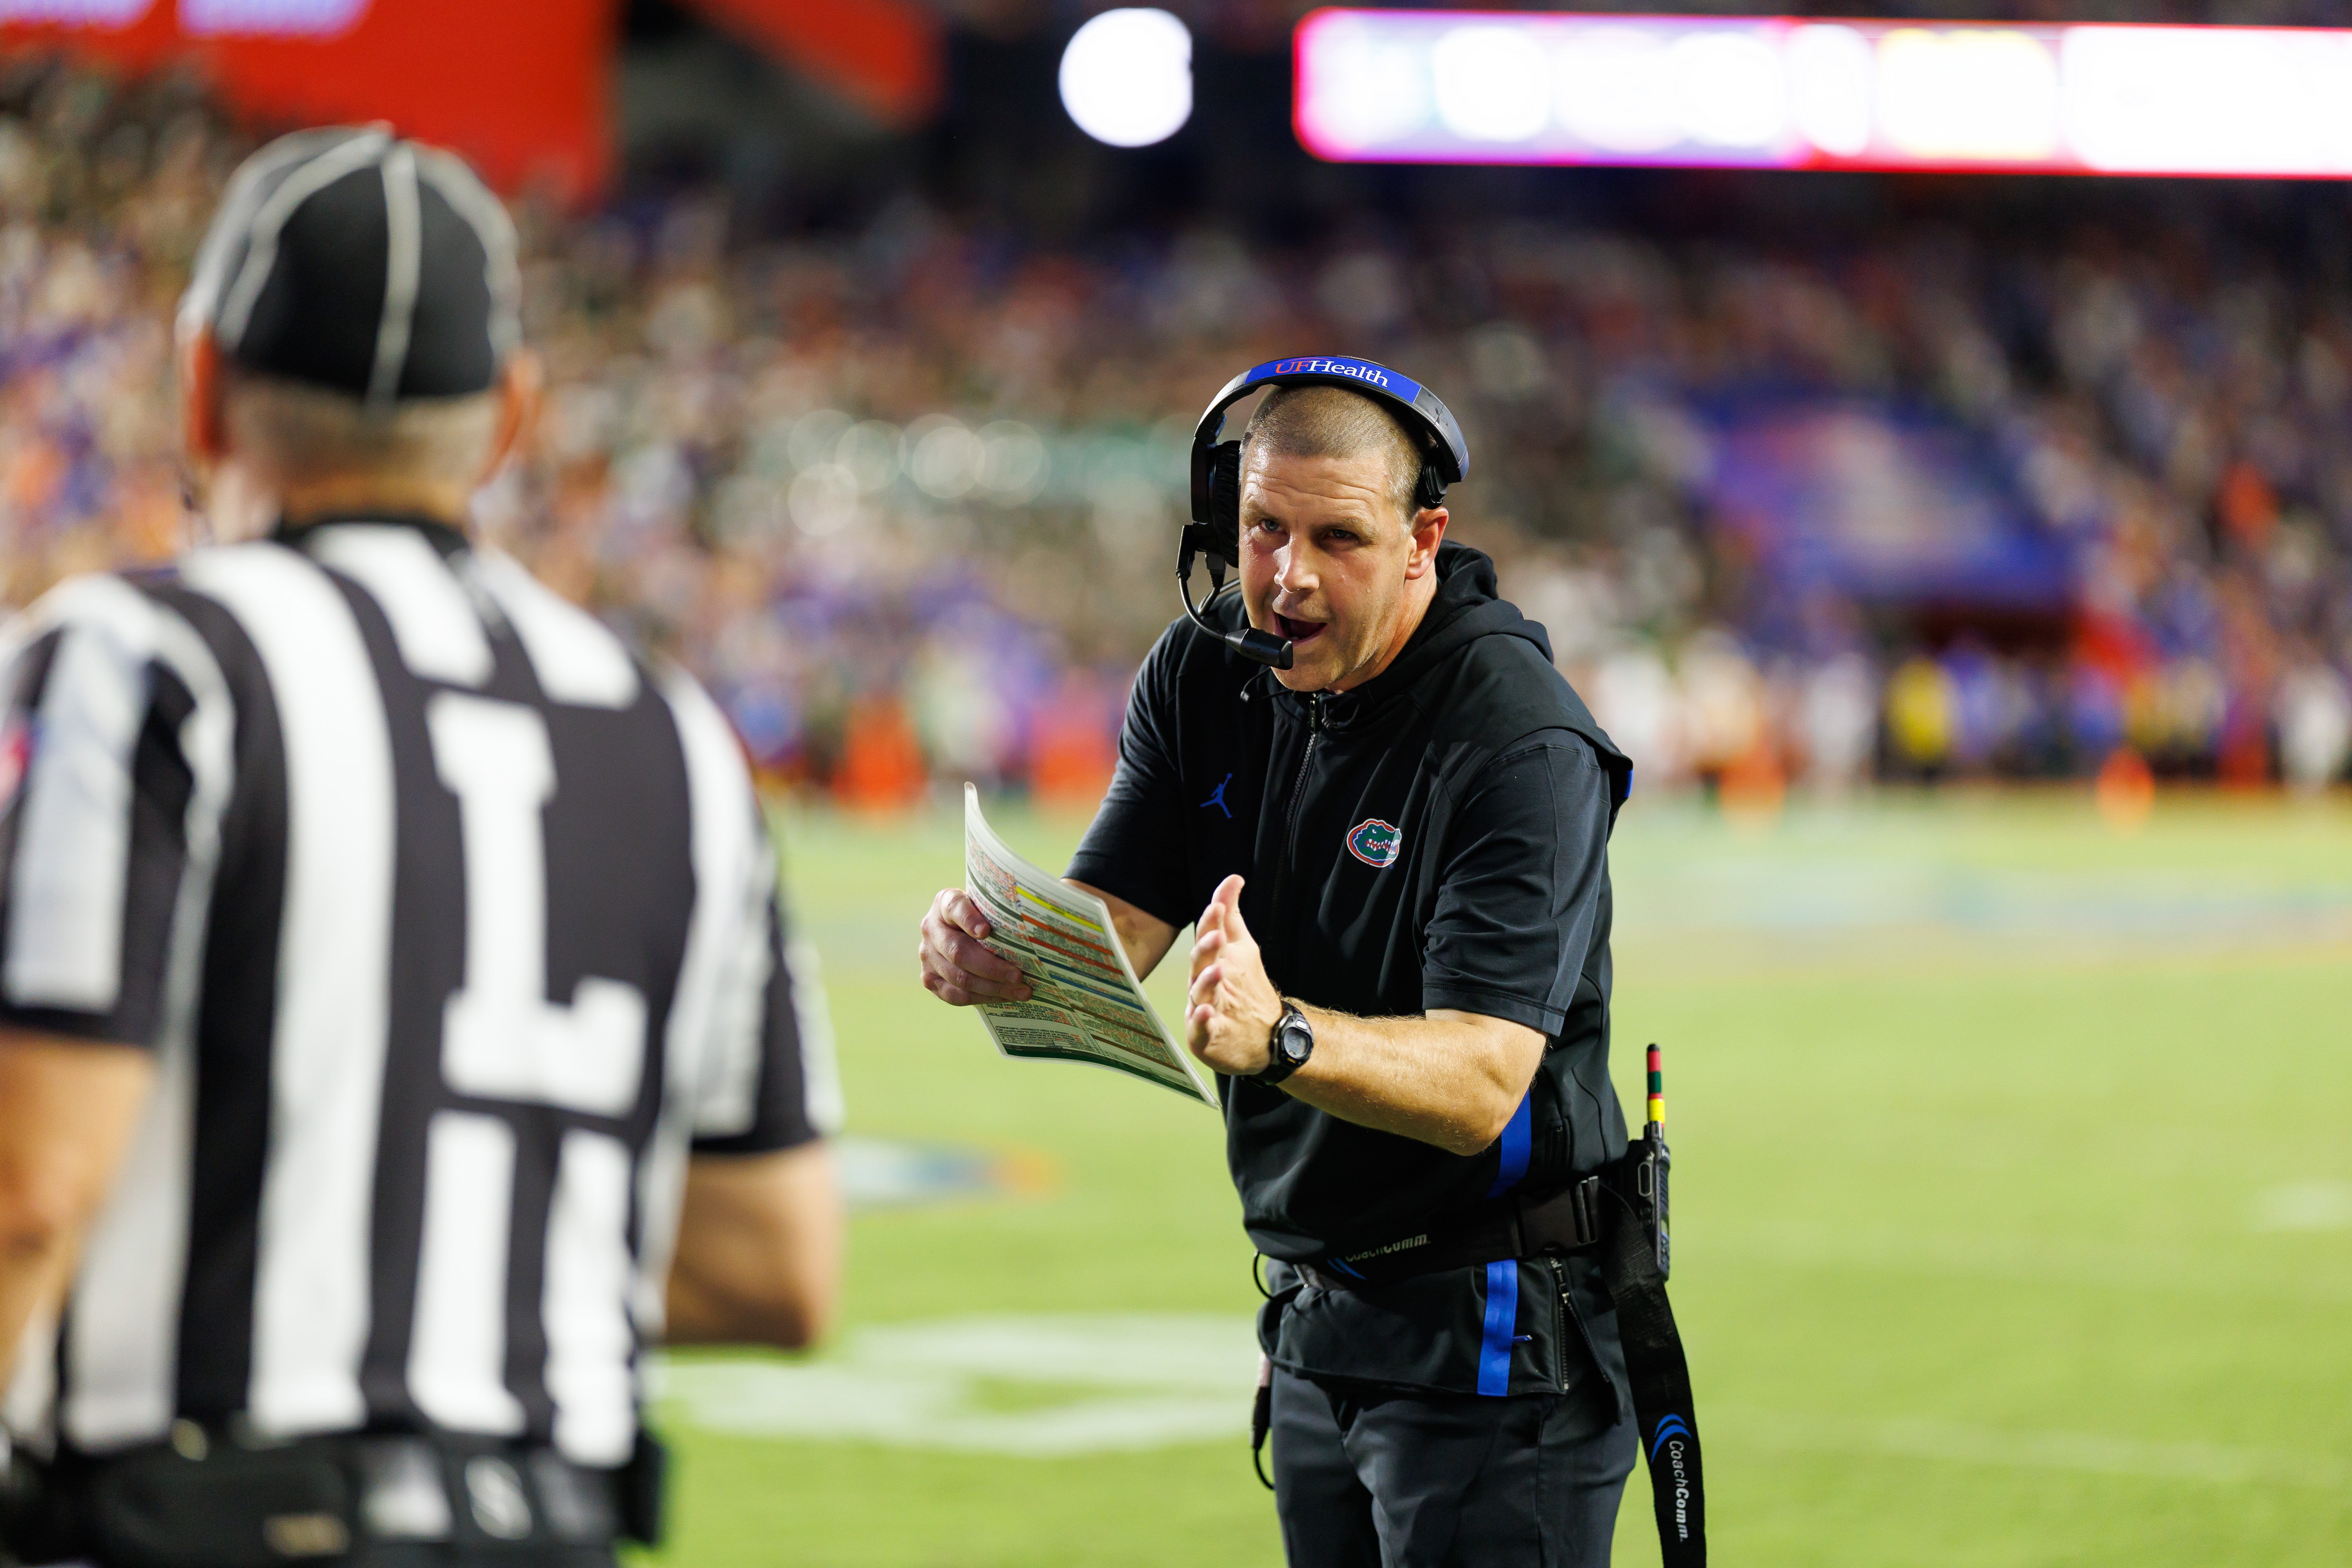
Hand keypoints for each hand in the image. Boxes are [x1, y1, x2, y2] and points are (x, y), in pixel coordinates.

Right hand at [918, 889, 1032, 1005]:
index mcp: (945, 903)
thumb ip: (998, 911)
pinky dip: (983, 998)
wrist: (960, 933)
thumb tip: (1032, 927)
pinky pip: (955, 995)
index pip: (955, 908)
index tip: (987, 931)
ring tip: (1021, 991)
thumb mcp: (986, 906)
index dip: (970, 920)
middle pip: (959, 952)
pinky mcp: (929, 979)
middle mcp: (930, 928)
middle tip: (1019, 976)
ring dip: (993, 988)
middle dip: (992, 967)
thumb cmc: (982, 917)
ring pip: (959, 977)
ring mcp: (927, 955)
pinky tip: (1004, 997)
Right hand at [1185, 874, 1284, 1074]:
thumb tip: (1234, 878)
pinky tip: (1206, 1011)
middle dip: (1206, 949)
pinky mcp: (1205, 1036)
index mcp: (1209, 961)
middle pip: (1199, 964)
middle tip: (1217, 935)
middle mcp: (1200, 984)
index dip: (1210, 923)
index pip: (1206, 939)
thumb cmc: (1244, 986)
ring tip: (1218, 970)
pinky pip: (1200, 1028)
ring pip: (1198, 994)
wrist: (1264, 1034)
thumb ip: (1231, 915)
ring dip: (1206, 981)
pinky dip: (1201, 1020)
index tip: (1218, 906)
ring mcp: (1201, 1009)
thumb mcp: (1241, 947)